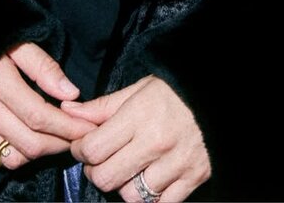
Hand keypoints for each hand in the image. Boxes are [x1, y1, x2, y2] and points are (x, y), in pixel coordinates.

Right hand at [0, 42, 95, 169]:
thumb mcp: (17, 41)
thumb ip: (43, 67)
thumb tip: (71, 94)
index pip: (40, 116)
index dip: (68, 126)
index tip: (88, 127)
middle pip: (29, 143)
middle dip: (59, 144)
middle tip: (77, 136)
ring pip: (11, 157)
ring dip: (38, 154)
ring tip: (54, 139)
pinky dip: (13, 157)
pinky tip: (26, 141)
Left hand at [64, 75, 210, 201]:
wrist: (215, 98)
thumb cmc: (173, 92)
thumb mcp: (137, 90)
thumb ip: (102, 107)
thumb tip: (68, 113)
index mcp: (138, 116)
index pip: (94, 148)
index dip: (80, 150)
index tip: (83, 146)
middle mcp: (155, 142)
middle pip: (107, 177)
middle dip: (96, 172)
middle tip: (100, 161)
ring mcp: (175, 164)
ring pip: (132, 196)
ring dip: (123, 187)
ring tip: (126, 171)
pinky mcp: (193, 179)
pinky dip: (150, 197)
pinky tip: (148, 180)